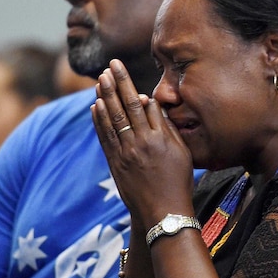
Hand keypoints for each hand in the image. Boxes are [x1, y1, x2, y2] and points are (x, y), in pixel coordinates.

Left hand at [91, 59, 194, 225]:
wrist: (163, 213)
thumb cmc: (178, 182)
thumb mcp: (182, 153)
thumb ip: (168, 128)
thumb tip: (152, 105)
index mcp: (160, 138)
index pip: (142, 105)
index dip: (129, 86)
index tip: (120, 69)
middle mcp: (141, 143)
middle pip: (126, 106)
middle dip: (116, 83)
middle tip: (109, 65)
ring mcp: (126, 154)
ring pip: (113, 119)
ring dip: (105, 96)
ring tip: (100, 79)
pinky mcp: (116, 164)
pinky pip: (105, 137)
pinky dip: (99, 120)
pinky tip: (95, 105)